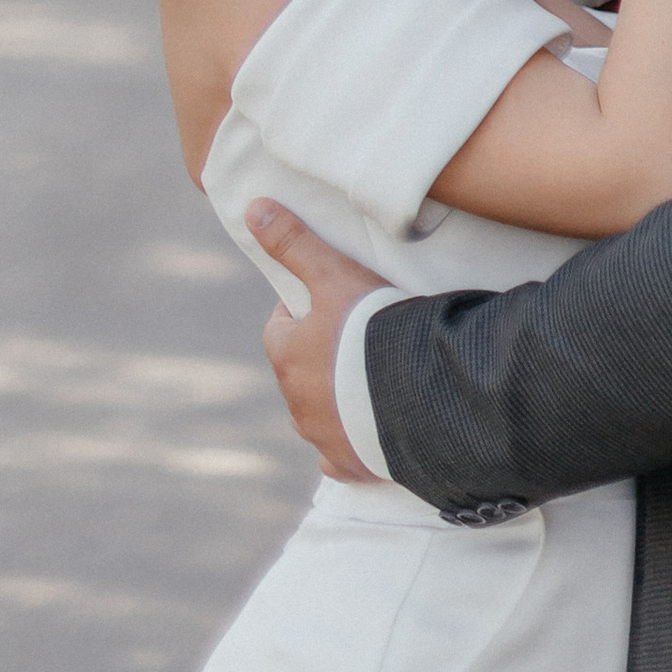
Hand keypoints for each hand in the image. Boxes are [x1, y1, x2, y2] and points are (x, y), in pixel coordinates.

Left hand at [246, 198, 381, 481]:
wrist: (419, 393)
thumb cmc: (371, 328)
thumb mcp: (332, 274)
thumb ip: (294, 241)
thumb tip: (251, 207)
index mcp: (286, 356)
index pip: (280, 327)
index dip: (303, 310)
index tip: (331, 298)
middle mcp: (296, 403)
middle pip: (301, 372)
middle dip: (321, 356)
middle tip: (360, 336)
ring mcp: (322, 438)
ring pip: (321, 413)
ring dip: (338, 397)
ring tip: (376, 377)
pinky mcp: (350, 465)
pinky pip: (343, 454)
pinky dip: (354, 440)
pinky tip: (376, 426)